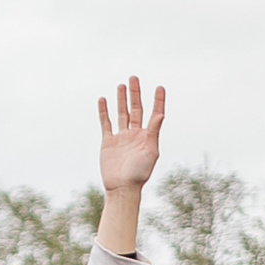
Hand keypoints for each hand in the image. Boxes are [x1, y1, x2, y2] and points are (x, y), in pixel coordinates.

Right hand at [98, 77, 164, 195]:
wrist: (122, 187)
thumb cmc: (139, 173)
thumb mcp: (150, 152)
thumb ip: (154, 132)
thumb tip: (160, 115)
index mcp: (148, 137)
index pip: (154, 114)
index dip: (158, 101)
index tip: (160, 87)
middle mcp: (135, 135)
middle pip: (136, 109)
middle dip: (135, 94)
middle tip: (134, 77)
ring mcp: (121, 137)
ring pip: (121, 113)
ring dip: (121, 99)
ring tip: (122, 85)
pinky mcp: (108, 142)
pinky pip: (106, 123)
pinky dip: (104, 111)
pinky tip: (103, 99)